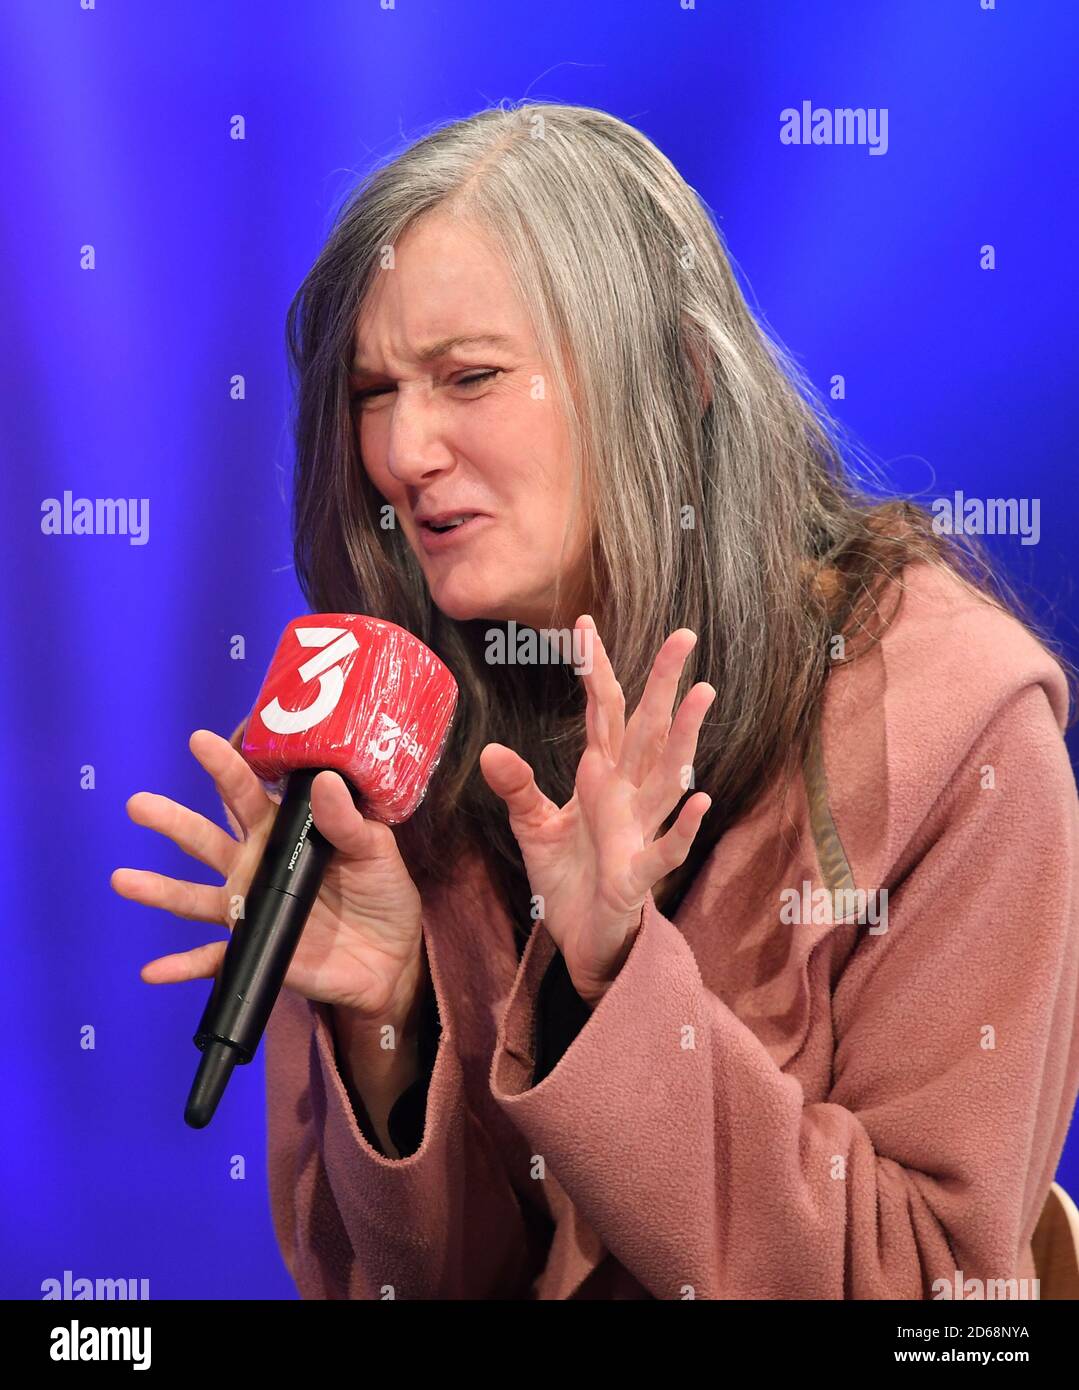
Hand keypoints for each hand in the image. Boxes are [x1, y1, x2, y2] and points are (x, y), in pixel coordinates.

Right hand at [111, 729, 425, 1020]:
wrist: (392, 955)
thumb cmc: (380, 890)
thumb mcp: (374, 849)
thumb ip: (347, 821)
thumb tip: (325, 781)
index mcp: (282, 834)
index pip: (247, 796)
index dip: (225, 768)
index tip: (201, 741)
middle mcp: (255, 867)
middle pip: (206, 840)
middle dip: (173, 821)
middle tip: (138, 804)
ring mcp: (251, 909)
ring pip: (195, 898)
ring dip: (159, 890)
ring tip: (123, 879)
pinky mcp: (256, 950)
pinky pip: (214, 962)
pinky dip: (183, 968)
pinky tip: (154, 971)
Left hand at [479, 616, 714, 1006]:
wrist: (584, 938)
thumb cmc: (569, 878)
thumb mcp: (534, 828)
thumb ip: (518, 789)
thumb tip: (492, 750)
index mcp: (601, 778)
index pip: (602, 714)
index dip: (596, 671)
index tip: (585, 624)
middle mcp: (627, 795)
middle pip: (647, 729)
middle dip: (663, 682)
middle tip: (683, 634)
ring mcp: (639, 830)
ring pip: (666, 776)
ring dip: (684, 737)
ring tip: (702, 693)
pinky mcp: (639, 874)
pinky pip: (665, 847)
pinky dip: (683, 827)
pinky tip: (700, 799)